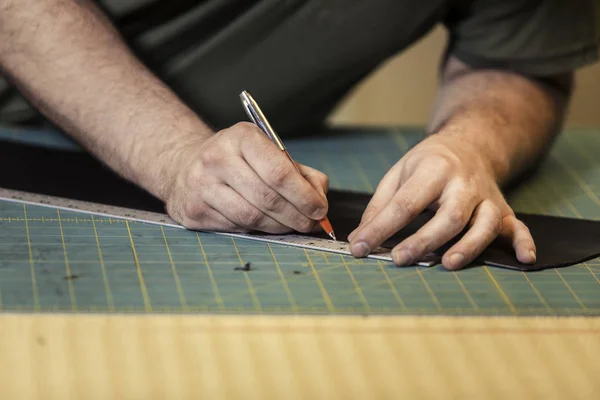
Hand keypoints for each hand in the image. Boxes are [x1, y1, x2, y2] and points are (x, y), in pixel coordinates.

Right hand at [163, 122, 328, 233]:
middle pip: (267, 198)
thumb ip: (300, 173)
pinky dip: (257, 230)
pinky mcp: (194, 210)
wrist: (185, 165)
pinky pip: (236, 227)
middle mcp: (217, 158)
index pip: (279, 172)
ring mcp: (201, 185)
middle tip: (310, 224)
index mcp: (241, 137)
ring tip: (291, 226)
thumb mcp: (268, 152)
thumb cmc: (238, 160)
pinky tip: (265, 224)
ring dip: (279, 227)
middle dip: (296, 216)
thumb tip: (319, 199)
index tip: (319, 210)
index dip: (304, 196)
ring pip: (252, 217)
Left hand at [347, 135, 535, 269]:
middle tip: (399, 259)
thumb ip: (380, 206)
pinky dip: (524, 242)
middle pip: (449, 215)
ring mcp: (486, 197)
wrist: (470, 144)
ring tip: (448, 264)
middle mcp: (463, 184)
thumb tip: (358, 239)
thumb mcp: (398, 174)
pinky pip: (518, 226)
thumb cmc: (428, 164)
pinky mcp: (503, 209)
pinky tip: (524, 259)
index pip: (405, 203)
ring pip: (484, 224)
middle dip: (424, 240)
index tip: (359, 248)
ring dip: (469, 246)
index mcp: (432, 170)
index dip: (381, 228)